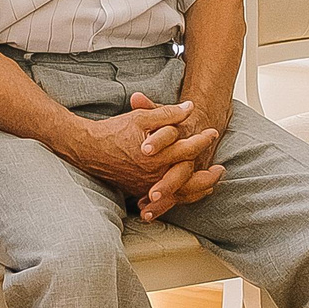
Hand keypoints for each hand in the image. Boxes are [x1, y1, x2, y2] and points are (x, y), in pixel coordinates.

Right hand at [69, 94, 219, 212]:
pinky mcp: (139, 190)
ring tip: (211, 184)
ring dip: (198, 188)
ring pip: (179, 193)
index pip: (187, 149)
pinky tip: (189, 193)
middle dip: (207, 173)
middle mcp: (154, 174)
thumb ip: (168, 113)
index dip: (202, 140)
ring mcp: (146, 185)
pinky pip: (165, 199)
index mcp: (157, 156)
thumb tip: (190, 108)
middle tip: (221, 168)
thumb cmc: (113, 131)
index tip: (211, 133)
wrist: (87, 150)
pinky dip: (180, 196)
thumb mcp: (141, 117)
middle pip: (189, 178)